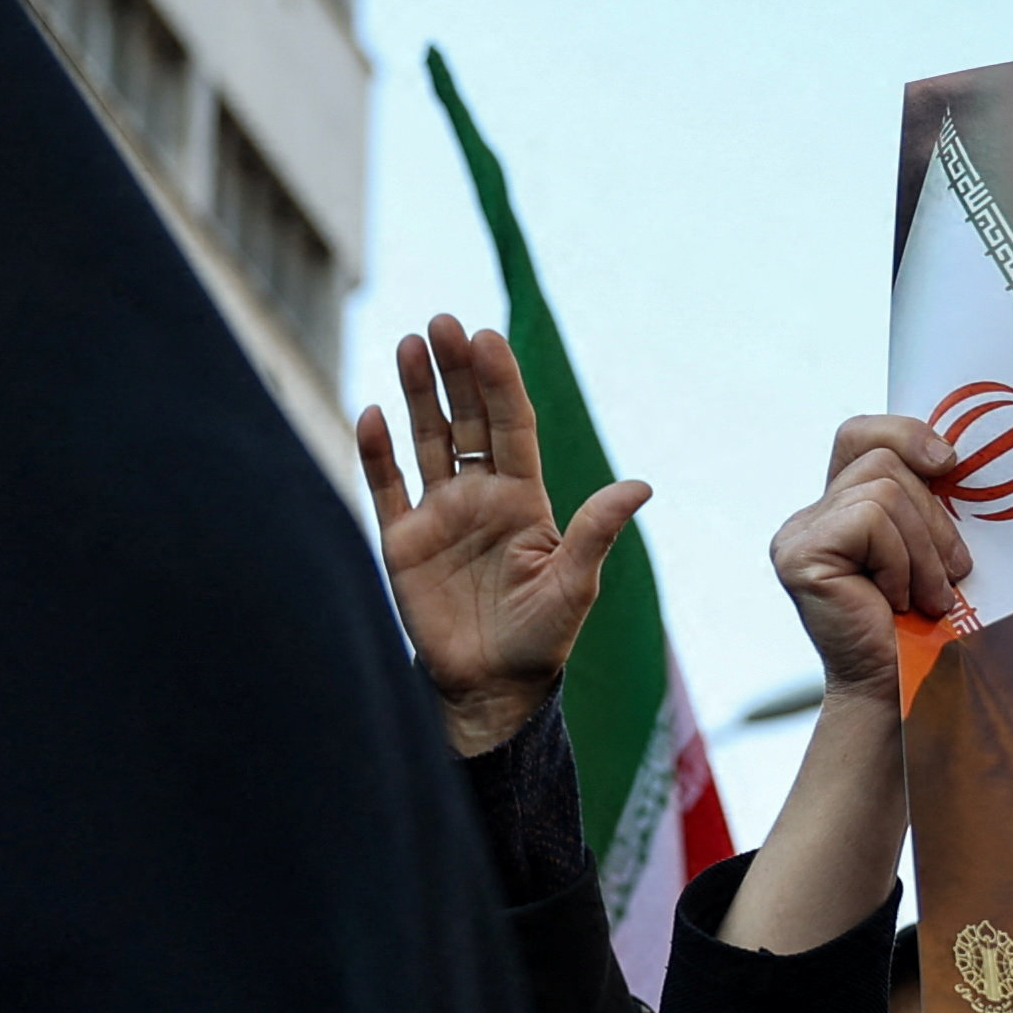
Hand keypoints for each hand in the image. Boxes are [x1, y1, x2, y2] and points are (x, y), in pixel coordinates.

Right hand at [356, 310, 648, 761]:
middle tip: (442, 323)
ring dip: (418, 394)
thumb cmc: (540, 639)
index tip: (487, 339)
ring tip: (409, 344)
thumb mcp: (573, 585)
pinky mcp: (403, 542)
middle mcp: (480, 495)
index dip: (499, 382)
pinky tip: (373, 413)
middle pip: (466, 419)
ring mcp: (439, 514)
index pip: (511, 425)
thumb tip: (640, 486)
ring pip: (427, 440)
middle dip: (455, 372)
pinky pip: (387, 488)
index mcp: (524, 498)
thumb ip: (596, 532)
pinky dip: (378, 452)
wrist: (490, 689)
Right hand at [768, 413, 971, 716]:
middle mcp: (808, 519)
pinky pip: (870, 519)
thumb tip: (952, 452)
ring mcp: (797, 536)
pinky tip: (895, 600)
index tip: (950, 464)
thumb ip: (927, 497)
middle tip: (948, 575)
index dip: (906, 433)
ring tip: (925, 598)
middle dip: (933, 518)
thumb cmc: (925, 627)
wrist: (904, 691)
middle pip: (883, 461)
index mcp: (837, 510)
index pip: (861, 435)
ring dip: (922, 549)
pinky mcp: (799, 555)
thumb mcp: (932, 546)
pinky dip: (899, 560)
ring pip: (883, 490)